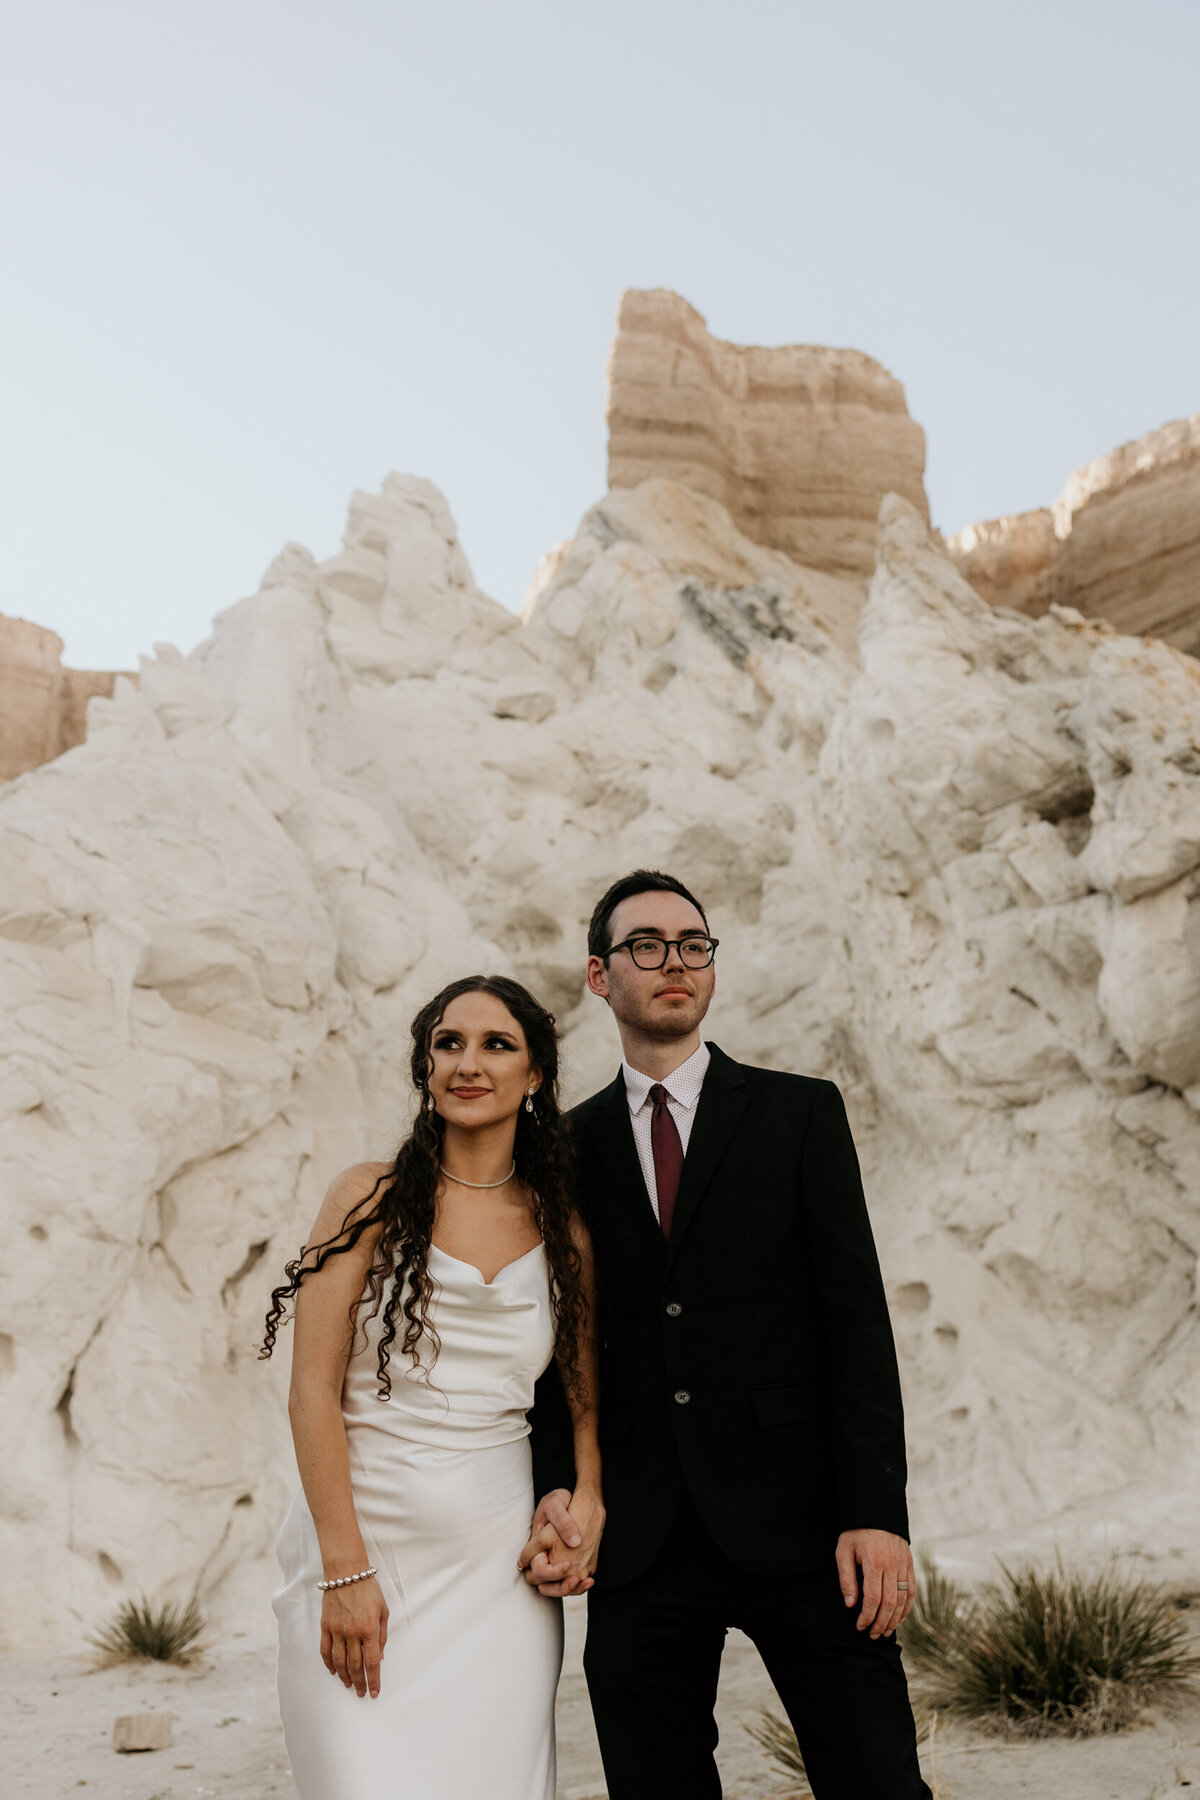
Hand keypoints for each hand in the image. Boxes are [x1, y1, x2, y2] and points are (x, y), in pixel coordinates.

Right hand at [320, 1577, 387, 1696]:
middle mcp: (352, 1633)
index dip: (374, 1680)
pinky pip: (325, 1651)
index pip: (372, 1663)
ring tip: (349, 1685)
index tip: (374, 1693)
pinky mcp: (325, 1627)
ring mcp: (337, 1630)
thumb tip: (380, 1657)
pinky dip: (329, 1664)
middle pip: (355, 1666)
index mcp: (369, 1629)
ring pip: (339, 1662)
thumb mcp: (383, 1610)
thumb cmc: (369, 1589)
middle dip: (359, 1683)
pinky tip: (334, 1671)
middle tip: (361, 1693)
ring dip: (345, 1677)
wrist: (346, 1572)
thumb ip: (382, 1635)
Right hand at [518, 1486, 604, 1597]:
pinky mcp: (570, 1565)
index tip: (567, 1564)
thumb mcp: (556, 1505)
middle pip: (544, 1586)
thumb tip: (574, 1543)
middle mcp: (544, 1558)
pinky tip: (590, 1580)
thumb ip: (562, 1523)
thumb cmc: (559, 1501)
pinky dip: (579, 1587)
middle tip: (575, 1579)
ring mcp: (556, 1562)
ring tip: (585, 1581)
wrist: (572, 1500)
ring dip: (570, 1590)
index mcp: (537, 1546)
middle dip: (559, 1588)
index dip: (550, 1573)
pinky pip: (570, 1584)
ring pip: (557, 1588)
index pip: (537, 1571)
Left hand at [835, 1528, 914, 1639]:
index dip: (867, 1617)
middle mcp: (892, 1565)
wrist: (876, 1510)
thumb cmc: (856, 1531)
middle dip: (881, 1623)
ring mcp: (903, 1565)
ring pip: (903, 1600)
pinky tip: (899, 1618)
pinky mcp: (909, 1564)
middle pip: (890, 1603)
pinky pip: (912, 1591)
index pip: (873, 1599)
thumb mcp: (843, 1550)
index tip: (860, 1626)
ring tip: (885, 1632)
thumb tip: (850, 1604)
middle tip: (872, 1635)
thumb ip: (846, 1578)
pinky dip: (907, 1608)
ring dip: (895, 1620)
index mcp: (874, 1562)